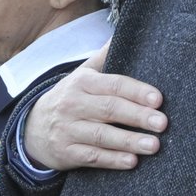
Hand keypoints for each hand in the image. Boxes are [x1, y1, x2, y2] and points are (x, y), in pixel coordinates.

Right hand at [22, 43, 167, 170]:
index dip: (136, 91)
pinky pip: (92, 157)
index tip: (158, 99)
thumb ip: (103, 57)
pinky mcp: (66, 152)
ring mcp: (68, 129)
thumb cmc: (70, 99)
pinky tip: (131, 162)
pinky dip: (112, 160)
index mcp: (82, 82)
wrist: (32, 128)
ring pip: (102, 135)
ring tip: (154, 145)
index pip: (113, 85)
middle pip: (109, 109)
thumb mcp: (82, 75)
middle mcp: (73, 104)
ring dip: (129, 141)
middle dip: (138, 116)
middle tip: (162, 123)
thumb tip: (121, 33)